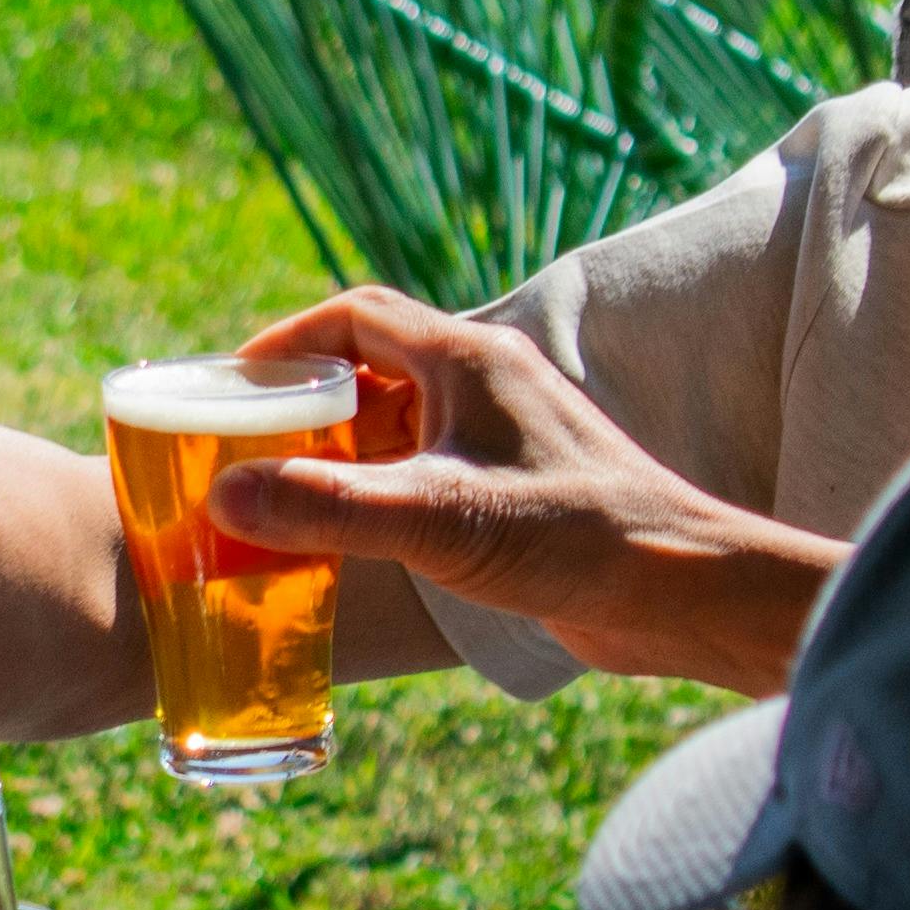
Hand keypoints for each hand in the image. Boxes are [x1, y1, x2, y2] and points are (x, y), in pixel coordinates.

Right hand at [218, 288, 844, 696]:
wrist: (684, 593)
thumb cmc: (578, 539)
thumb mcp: (438, 520)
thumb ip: (330, 508)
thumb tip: (225, 498)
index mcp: (470, 359)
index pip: (356, 316)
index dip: (285, 341)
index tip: (228, 383)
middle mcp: (488, 385)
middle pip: (373, 365)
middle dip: (303, 400)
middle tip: (243, 446)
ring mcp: (506, 437)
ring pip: (400, 423)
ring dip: (340, 450)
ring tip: (281, 495)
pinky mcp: (519, 491)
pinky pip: (427, 471)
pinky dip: (379, 491)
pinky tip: (353, 540)